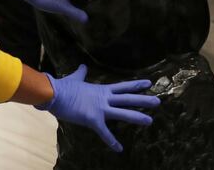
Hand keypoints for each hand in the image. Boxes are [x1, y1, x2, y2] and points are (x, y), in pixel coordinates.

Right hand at [37, 64, 159, 151]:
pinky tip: (119, 149)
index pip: (123, 87)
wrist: (54, 93)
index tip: (149, 83)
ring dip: (137, 117)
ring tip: (150, 121)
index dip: (136, 85)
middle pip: (128, 99)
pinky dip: (112, 141)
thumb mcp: (76, 78)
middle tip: (158, 101)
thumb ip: (81, 73)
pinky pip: (104, 133)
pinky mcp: (93, 119)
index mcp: (101, 89)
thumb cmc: (64, 86)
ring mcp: (100, 108)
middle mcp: (104, 98)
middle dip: (144, 100)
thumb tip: (83, 66)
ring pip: (122, 113)